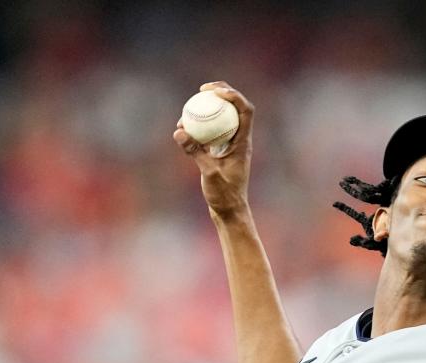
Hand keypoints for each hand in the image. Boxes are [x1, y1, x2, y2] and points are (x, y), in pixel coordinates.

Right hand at [173, 81, 254, 220]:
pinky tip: (183, 127)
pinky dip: (201, 125)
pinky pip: (212, 131)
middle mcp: (240, 140)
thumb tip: (179, 131)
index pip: (246, 111)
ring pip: (223, 118)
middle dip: (223, 93)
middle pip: (236, 108)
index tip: (215, 92)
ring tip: (191, 105)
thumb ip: (195, 152)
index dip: (234, 96)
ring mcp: (231, 145)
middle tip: (203, 89)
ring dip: (210, 108)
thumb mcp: (208, 173)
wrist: (229, 211)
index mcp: (244, 142)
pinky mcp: (221, 151)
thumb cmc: (224, 195)